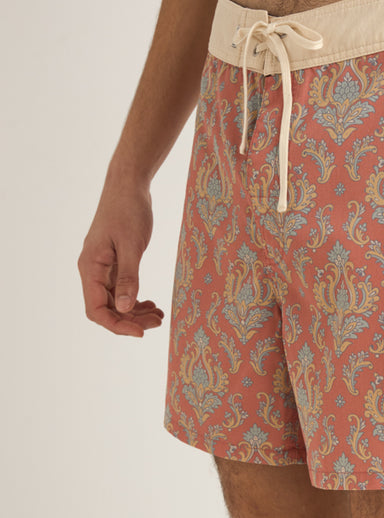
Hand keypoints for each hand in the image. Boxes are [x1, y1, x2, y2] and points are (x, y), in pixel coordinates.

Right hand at [77, 180, 163, 337]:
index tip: (142, 332)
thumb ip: (128, 277)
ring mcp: (102, 267)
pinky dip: (135, 299)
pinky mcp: (113, 262)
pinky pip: (121, 289)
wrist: (128, 185)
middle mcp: (92, 270)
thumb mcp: (132, 244)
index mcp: (90, 267)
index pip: (96, 310)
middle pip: (106, 309)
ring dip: (135, 312)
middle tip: (158, 323)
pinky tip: (152, 303)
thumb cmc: (128, 210)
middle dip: (130, 320)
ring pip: (114, 301)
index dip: (117, 325)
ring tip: (159, 316)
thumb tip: (125, 309)